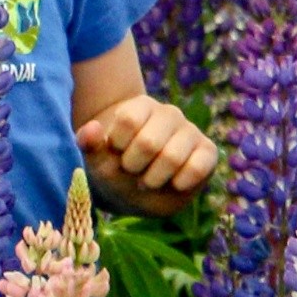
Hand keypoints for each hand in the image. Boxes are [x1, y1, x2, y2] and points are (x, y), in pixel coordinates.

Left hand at [77, 93, 217, 213]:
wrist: (137, 190)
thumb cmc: (115, 168)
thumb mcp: (96, 159)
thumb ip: (89, 144)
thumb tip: (92, 128)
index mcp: (141, 106)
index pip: (128, 119)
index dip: (118, 145)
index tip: (116, 152)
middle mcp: (169, 114)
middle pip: (149, 142)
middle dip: (134, 167)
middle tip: (132, 170)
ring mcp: (190, 131)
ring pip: (172, 157)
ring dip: (154, 178)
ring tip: (149, 180)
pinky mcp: (207, 151)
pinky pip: (198, 167)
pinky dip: (180, 182)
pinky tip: (173, 184)